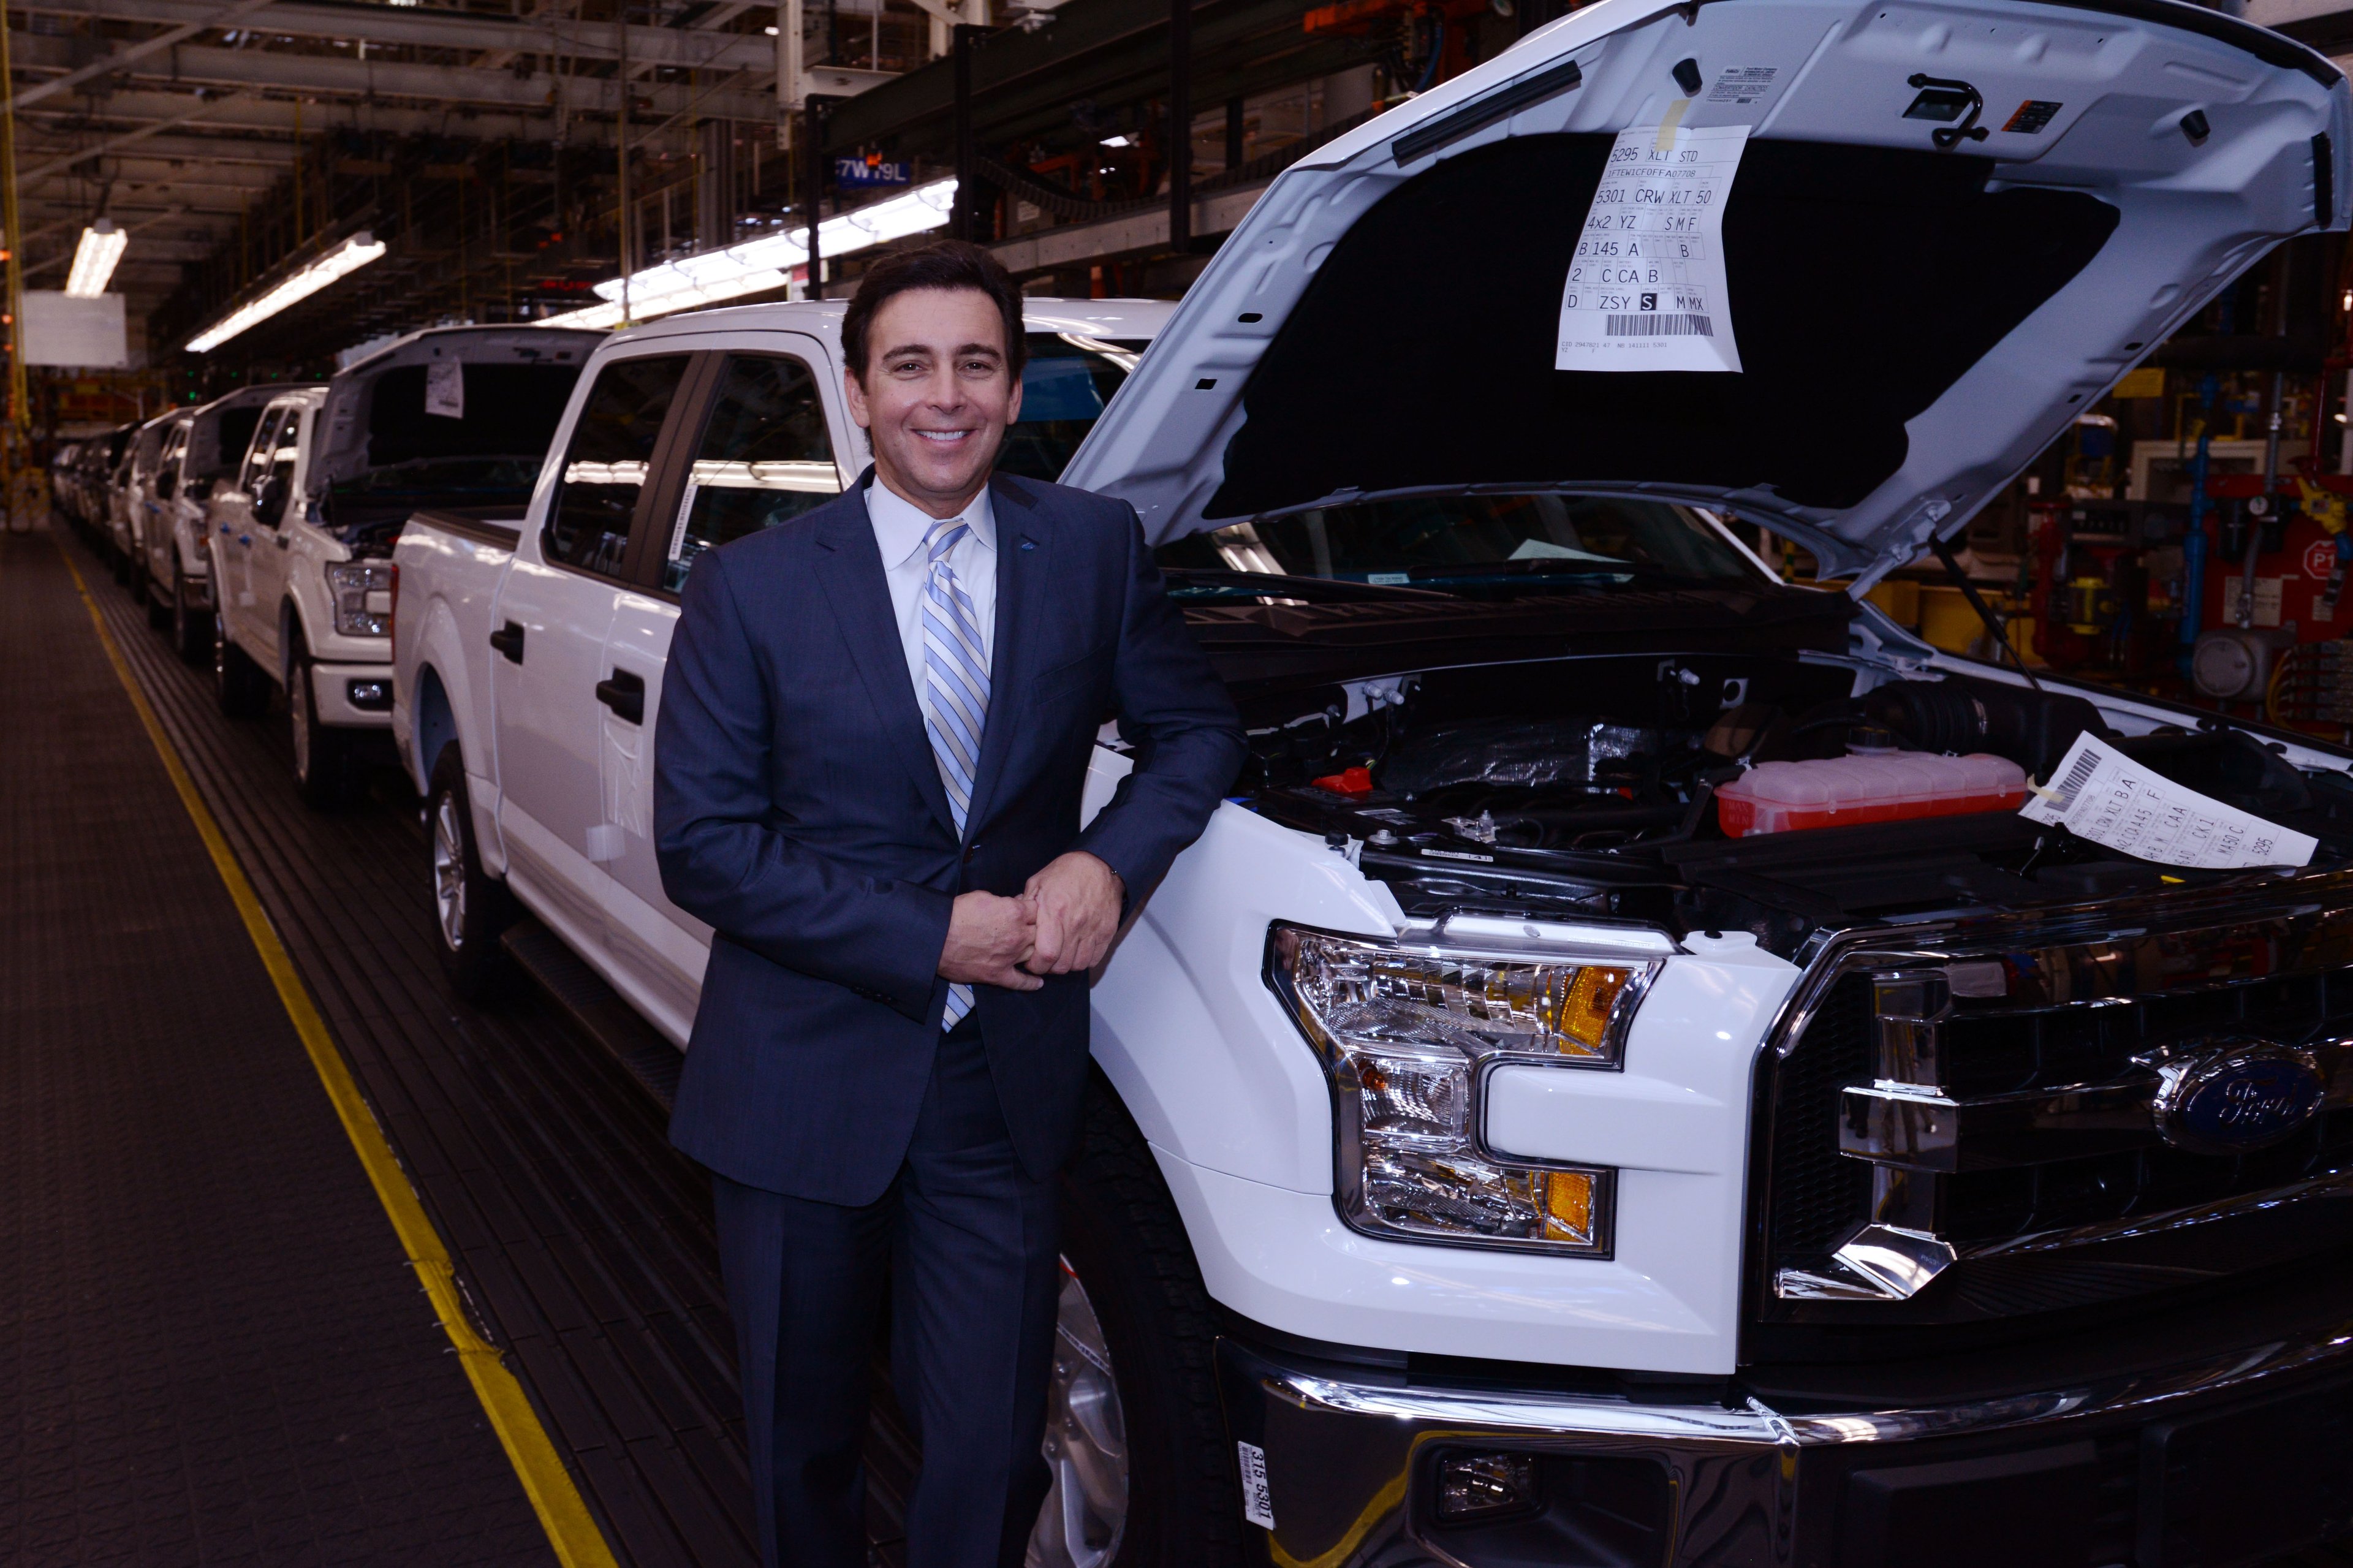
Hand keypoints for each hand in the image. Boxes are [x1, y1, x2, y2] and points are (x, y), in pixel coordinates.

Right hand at [939, 891, 1042, 990]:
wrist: (937, 936)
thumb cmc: (957, 913)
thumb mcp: (984, 896)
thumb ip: (1005, 902)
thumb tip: (1012, 905)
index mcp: (1015, 913)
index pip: (1039, 909)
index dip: (1034, 909)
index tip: (1029, 911)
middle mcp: (1018, 936)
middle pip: (1042, 933)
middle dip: (1038, 929)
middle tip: (1030, 929)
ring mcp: (1010, 957)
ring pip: (1036, 955)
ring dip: (1036, 952)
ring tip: (1039, 952)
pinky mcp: (998, 974)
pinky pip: (1021, 982)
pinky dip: (1031, 983)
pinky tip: (1039, 983)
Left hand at [1023, 852, 1124, 975]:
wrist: (1099, 864)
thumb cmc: (1066, 872)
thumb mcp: (1038, 883)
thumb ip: (1024, 906)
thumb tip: (1015, 922)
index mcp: (1054, 912)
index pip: (1046, 955)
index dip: (1036, 965)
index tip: (1031, 962)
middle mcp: (1075, 924)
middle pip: (1061, 965)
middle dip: (1049, 967)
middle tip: (1044, 959)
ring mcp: (1093, 929)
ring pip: (1078, 965)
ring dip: (1066, 965)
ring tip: (1060, 955)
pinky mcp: (1106, 932)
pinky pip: (1094, 959)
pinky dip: (1083, 960)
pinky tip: (1076, 951)